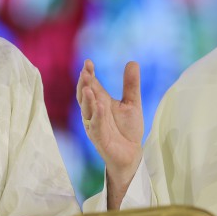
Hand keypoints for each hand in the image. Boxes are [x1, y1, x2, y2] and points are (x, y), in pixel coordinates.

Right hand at [77, 59, 143, 207]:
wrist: (132, 153)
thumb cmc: (128, 129)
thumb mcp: (132, 103)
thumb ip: (131, 84)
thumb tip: (132, 61)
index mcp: (100, 102)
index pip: (92, 86)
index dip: (89, 74)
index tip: (88, 62)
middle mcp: (94, 113)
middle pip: (84, 96)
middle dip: (84, 84)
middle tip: (85, 71)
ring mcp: (94, 125)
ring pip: (87, 111)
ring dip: (87, 99)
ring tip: (88, 87)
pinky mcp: (99, 139)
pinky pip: (96, 126)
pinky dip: (97, 117)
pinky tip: (100, 106)